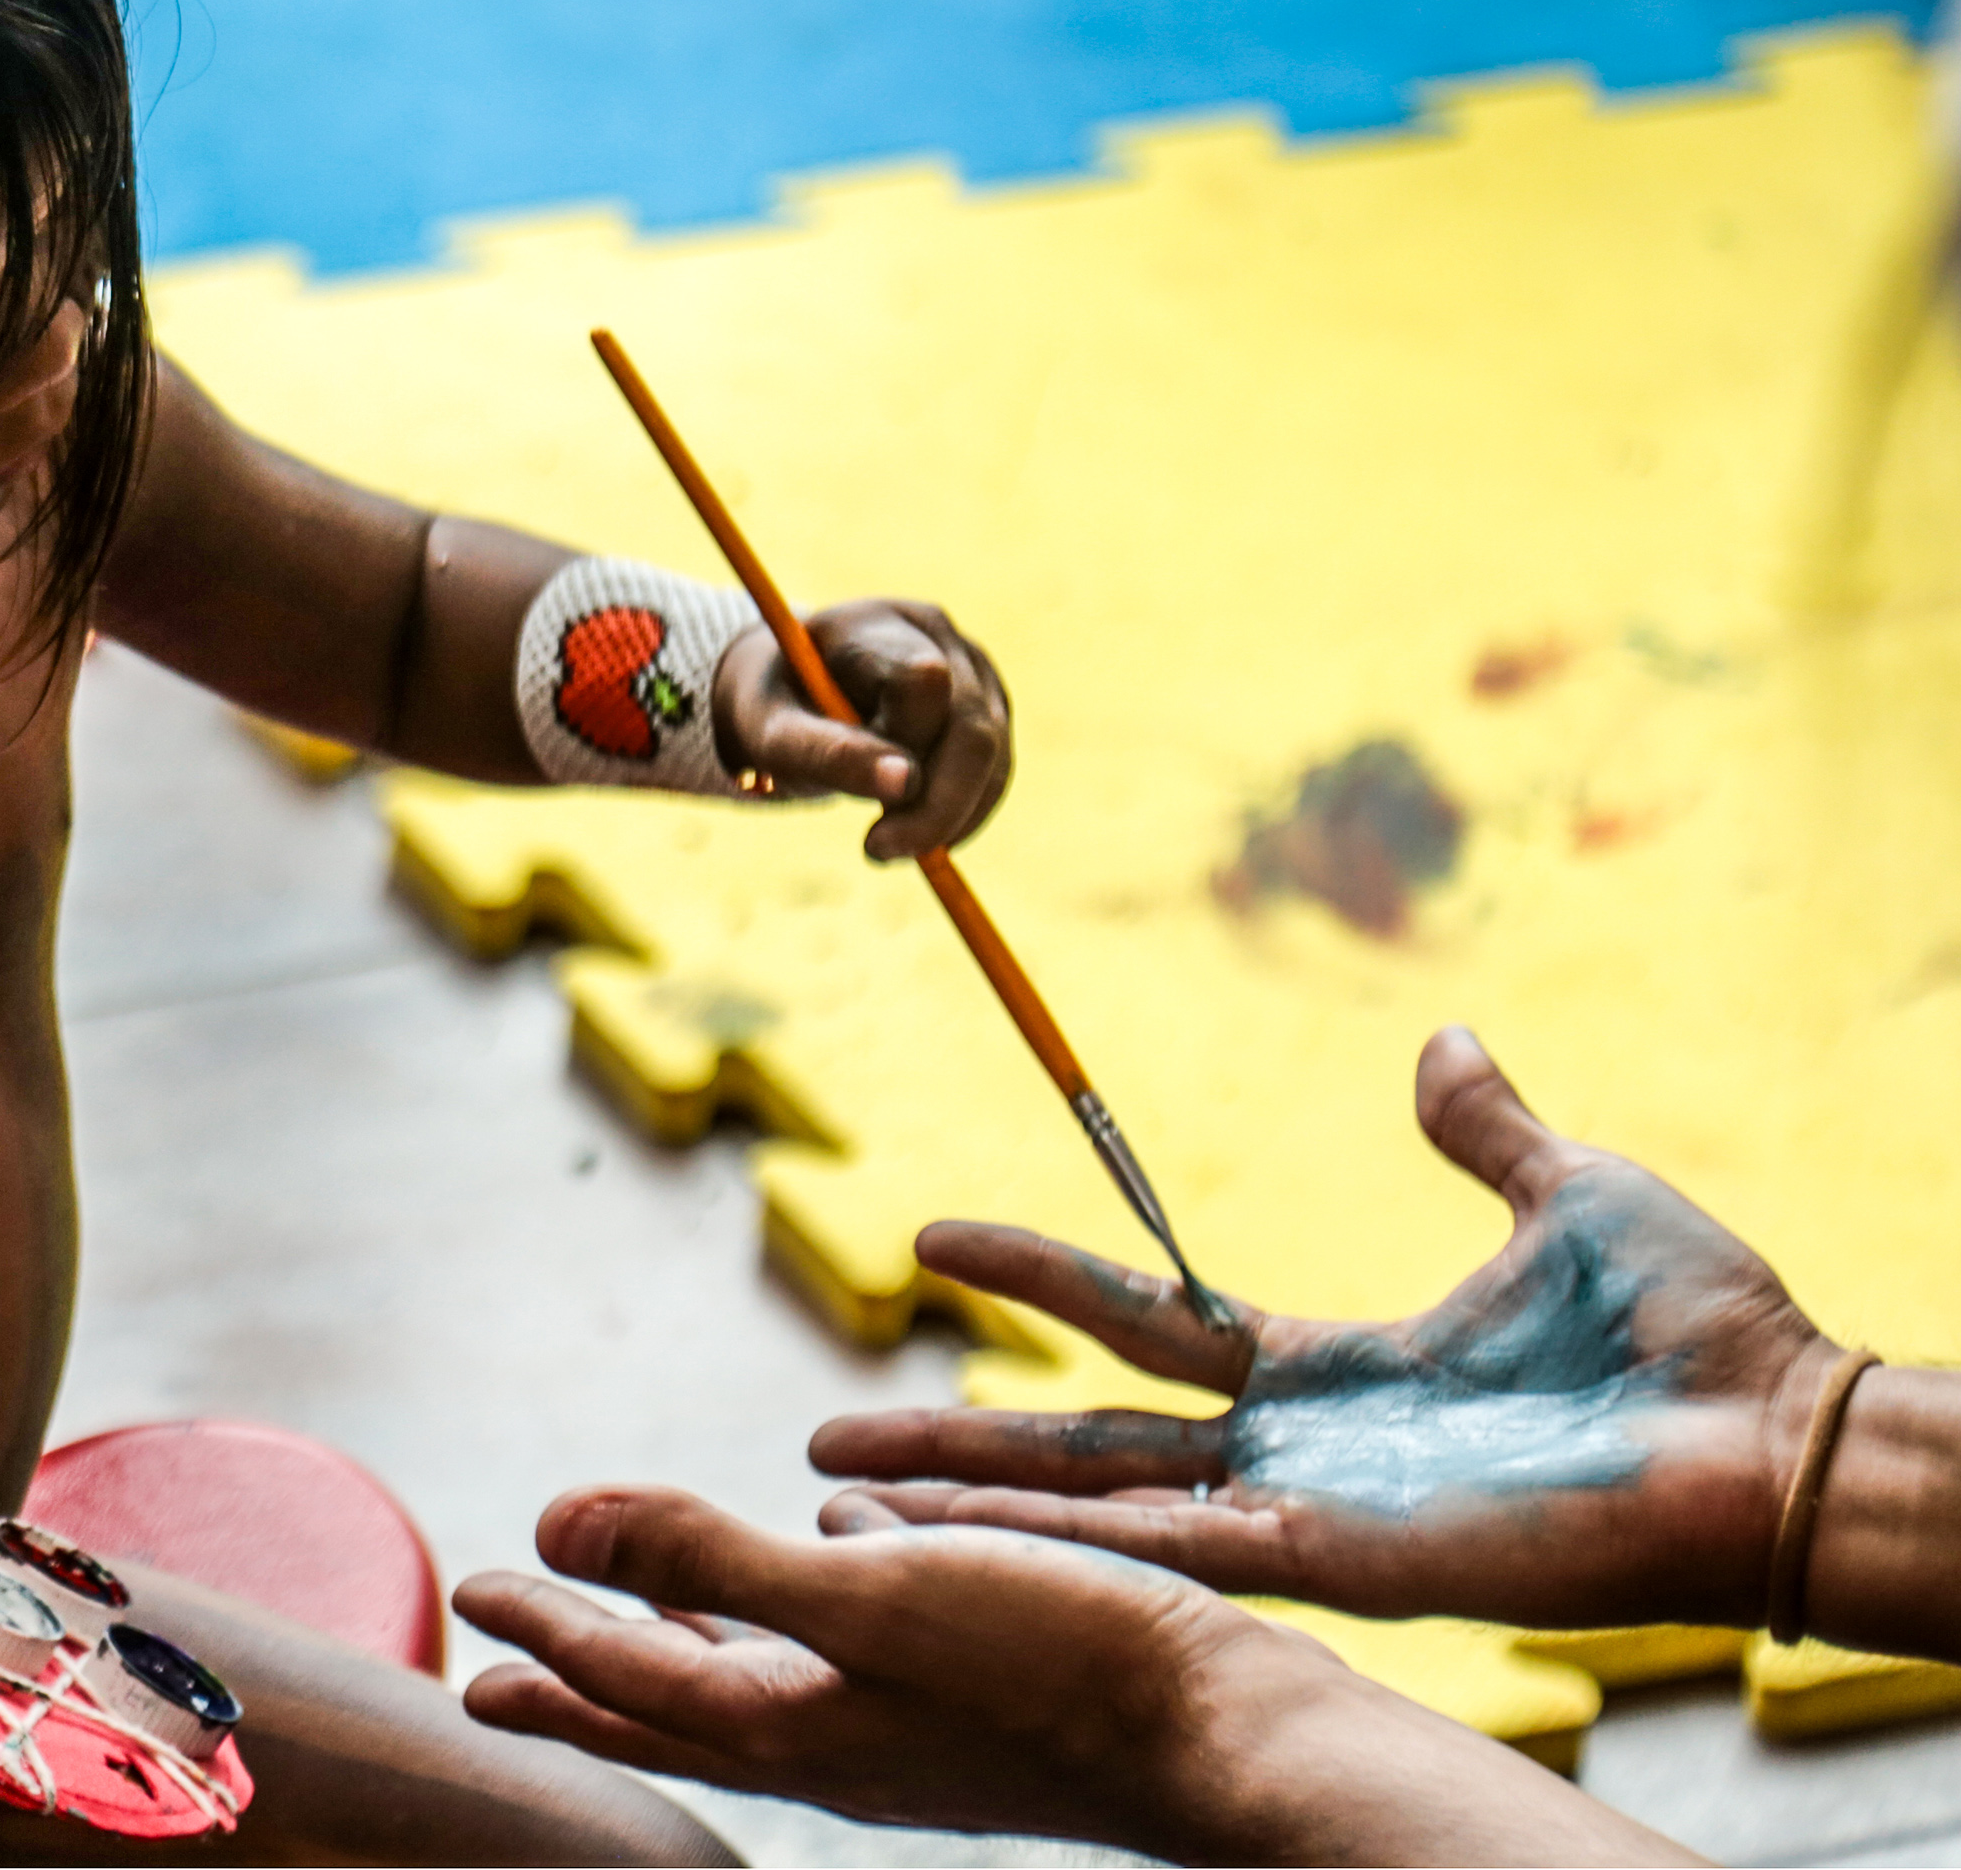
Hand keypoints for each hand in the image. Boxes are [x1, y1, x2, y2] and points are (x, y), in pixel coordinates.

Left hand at [457, 1483, 1345, 1858]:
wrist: (1228, 1737)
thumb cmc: (1050, 1666)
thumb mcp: (861, 1598)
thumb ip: (704, 1558)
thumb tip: (554, 1524)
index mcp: (788, 1723)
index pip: (627, 1680)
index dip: (547, 1635)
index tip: (473, 1598)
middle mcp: (836, 1737)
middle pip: (673, 1702)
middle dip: (583, 1672)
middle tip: (503, 1653)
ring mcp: (907, 1729)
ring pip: (763, 1676)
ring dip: (688, 1634)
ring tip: (641, 1605)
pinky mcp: (972, 1703)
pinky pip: (857, 1647)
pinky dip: (817, 1598)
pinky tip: (838, 1543)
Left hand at [711, 598, 1009, 859]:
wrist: (793, 691)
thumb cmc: (780, 710)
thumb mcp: (774, 732)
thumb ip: (829, 752)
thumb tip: (906, 785)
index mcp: (874, 625)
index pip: (923, 681)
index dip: (910, 747)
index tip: (869, 809)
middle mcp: (935, 636)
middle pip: (972, 725)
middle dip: (938, 804)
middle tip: (880, 851)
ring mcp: (971, 668)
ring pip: (994, 752)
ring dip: (951, 815)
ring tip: (887, 844)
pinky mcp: (987, 705)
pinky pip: (997, 767)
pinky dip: (964, 813)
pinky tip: (917, 835)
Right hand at [809, 1026, 1840, 1632]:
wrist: (1777, 1428)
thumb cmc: (1698, 1328)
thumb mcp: (1569, 1195)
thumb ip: (1484, 1132)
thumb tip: (1444, 1042)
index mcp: (1333, 1370)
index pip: (1143, 1319)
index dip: (1037, 1275)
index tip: (929, 1232)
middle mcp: (1299, 1450)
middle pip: (1081, 1441)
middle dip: (952, 1441)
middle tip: (828, 1434)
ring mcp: (1313, 1515)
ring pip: (1096, 1514)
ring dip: (968, 1507)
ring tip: (844, 1501)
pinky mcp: (1343, 1563)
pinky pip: (1169, 1556)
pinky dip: (1057, 1553)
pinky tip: (964, 1547)